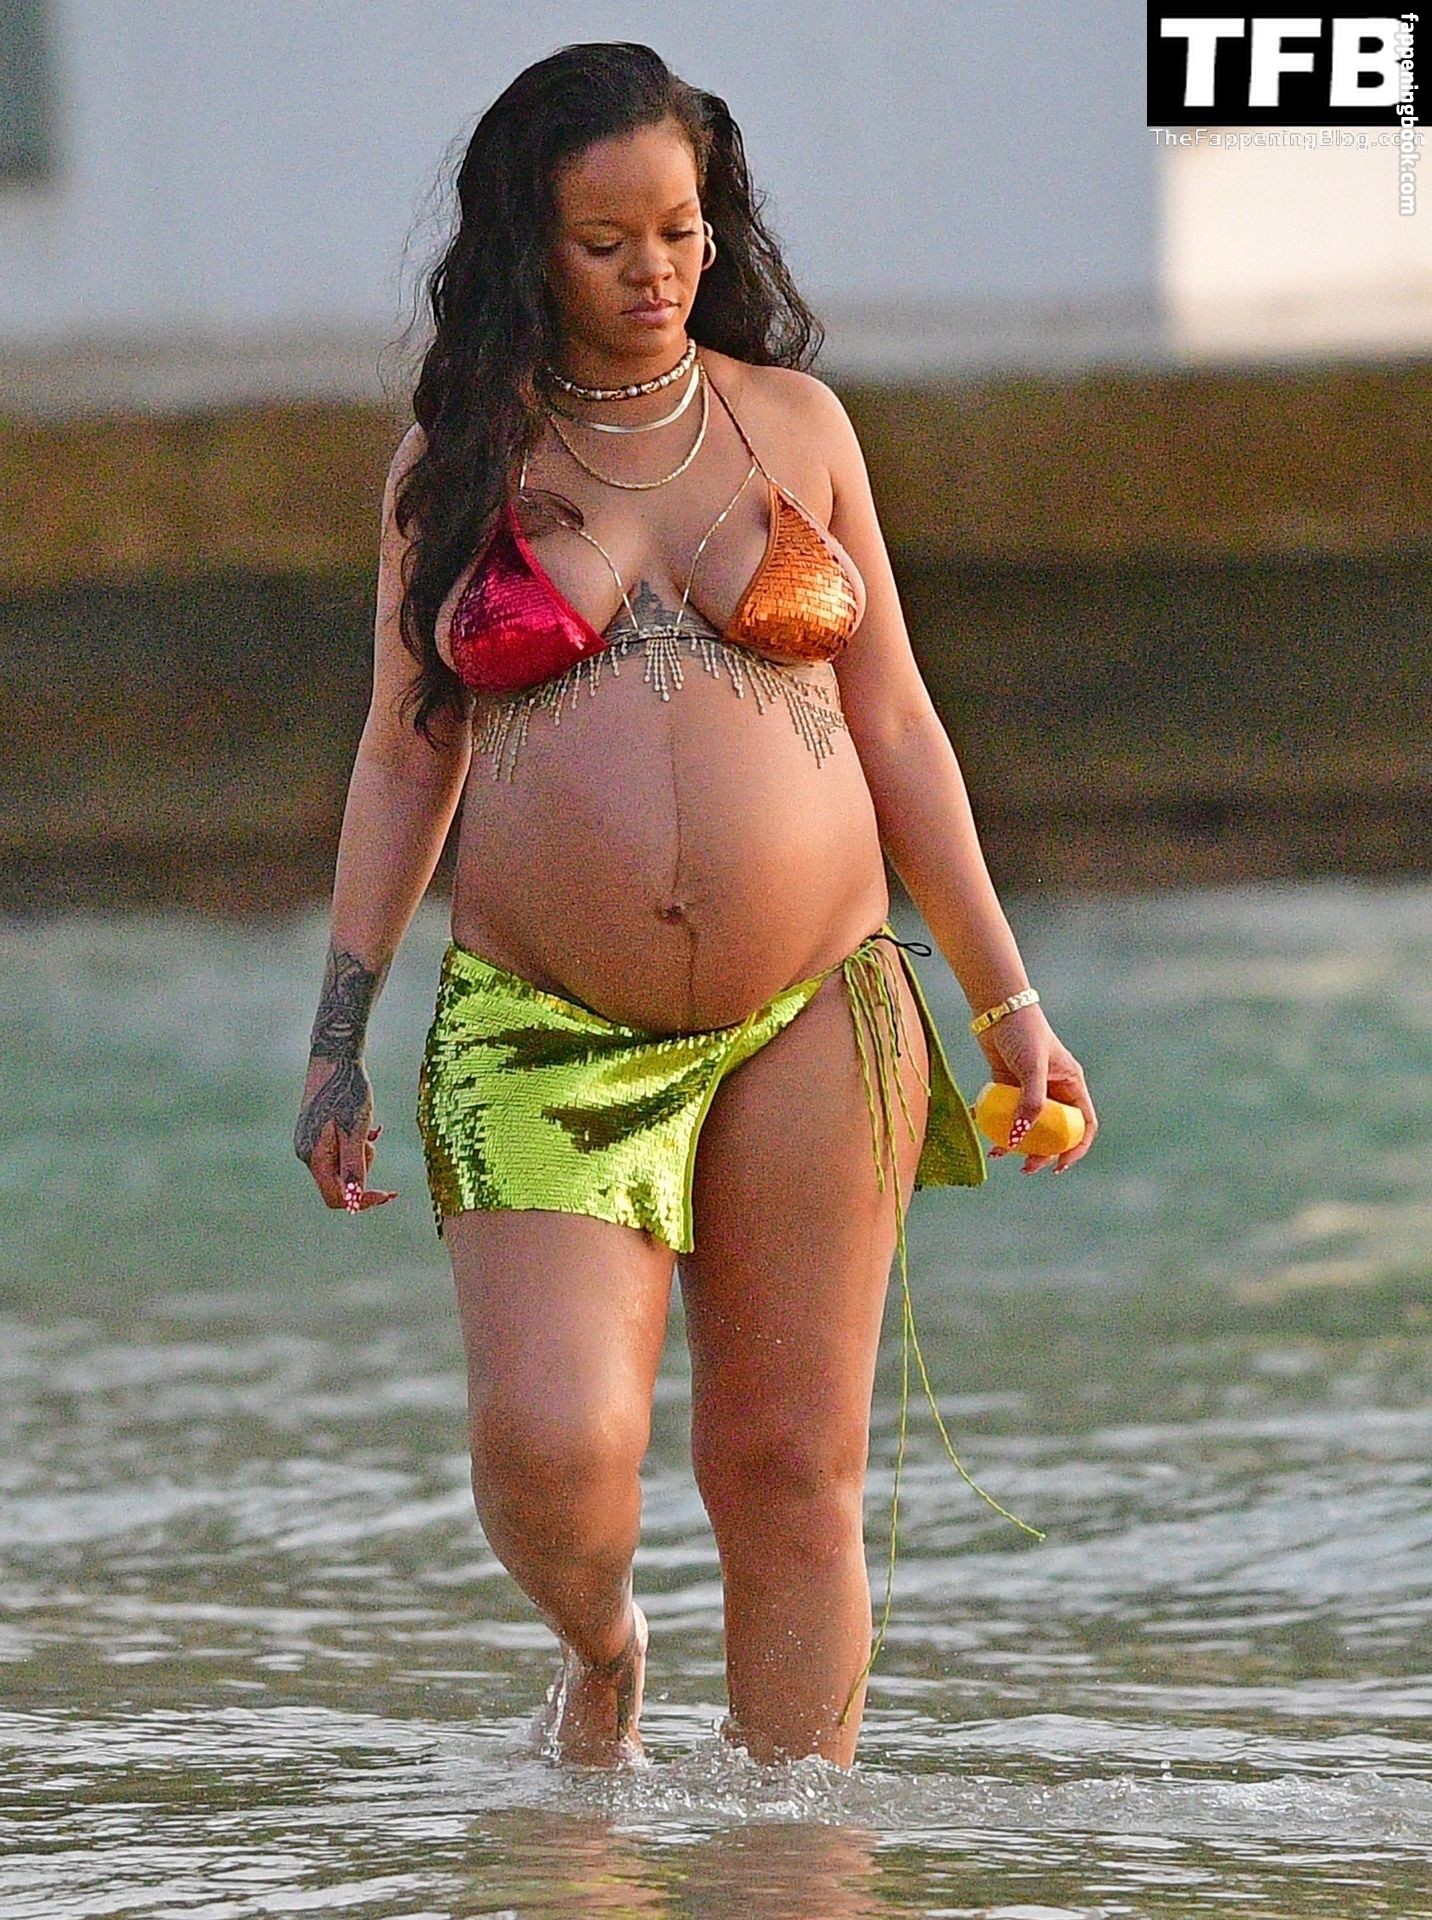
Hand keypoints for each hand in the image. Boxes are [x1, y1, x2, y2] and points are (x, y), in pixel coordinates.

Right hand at [294, 1055, 397, 1210]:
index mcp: (314, 1157)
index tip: (388, 1193)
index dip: (362, 1200)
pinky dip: (356, 1141)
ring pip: (342, 1163)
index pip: (337, 1197)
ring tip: (368, 1125)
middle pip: (340, 1181)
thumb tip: (353, 1200)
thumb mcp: (357, 1131)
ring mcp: (310, 1140)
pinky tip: (368, 1124)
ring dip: (361, 1152)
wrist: (334, 1056)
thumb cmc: (347, 1091)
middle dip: (363, 1167)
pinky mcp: (316, 1130)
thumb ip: (354, 1167)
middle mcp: (307, 1152)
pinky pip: (340, 1148)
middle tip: (373, 1140)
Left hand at [976, 1004, 1097, 1174]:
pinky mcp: (1009, 1084)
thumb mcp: (1031, 1067)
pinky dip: (994, 1121)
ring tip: (997, 1153)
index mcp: (1071, 1085)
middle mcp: (1055, 1089)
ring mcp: (1031, 1088)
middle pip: (1054, 1131)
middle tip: (1025, 1167)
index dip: (1076, 1148)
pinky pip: (1005, 1111)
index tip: (1059, 1165)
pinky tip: (979, 1123)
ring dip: (1015, 1141)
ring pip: (1028, 1124)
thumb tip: (1021, 1138)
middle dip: (1042, 1152)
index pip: (1083, 1124)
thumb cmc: (1022, 1033)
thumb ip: (1030, 1102)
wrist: (997, 1008)